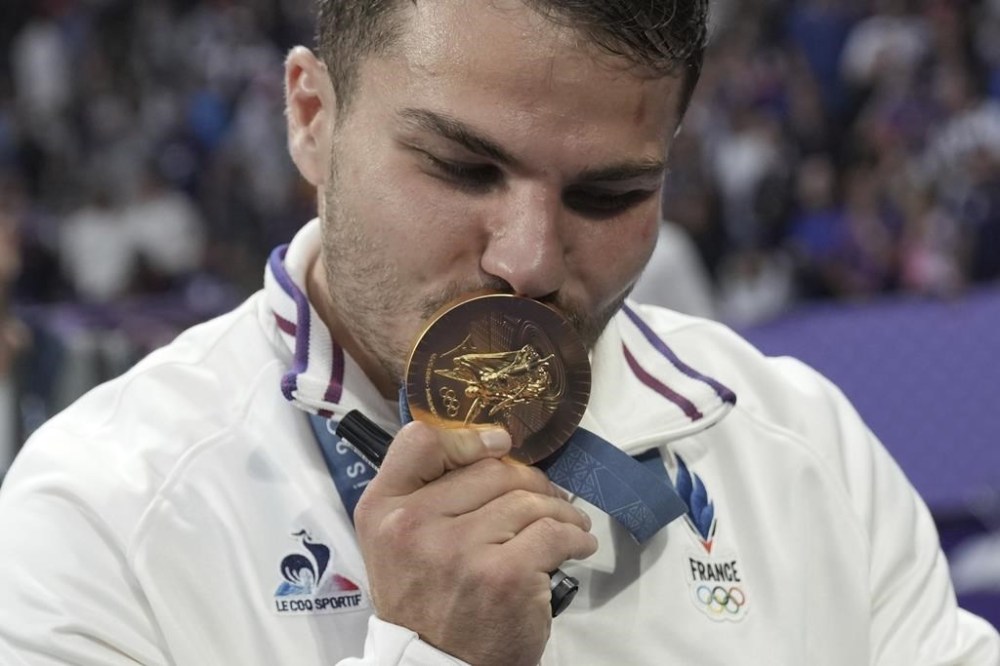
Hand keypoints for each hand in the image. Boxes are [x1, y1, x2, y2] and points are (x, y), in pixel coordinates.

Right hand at [353, 421, 597, 665]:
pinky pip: (554, 533)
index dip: (468, 437)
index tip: (500, 446)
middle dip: (530, 480)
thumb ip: (426, 493)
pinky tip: (577, 545)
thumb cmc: (426, 602)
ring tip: (567, 524)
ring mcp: (459, 549)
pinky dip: (576, 536)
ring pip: (528, 500)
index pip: (421, 441)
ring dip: (559, 510)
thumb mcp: (398, 543)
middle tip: (545, 498)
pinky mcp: (503, 575)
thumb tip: (491, 446)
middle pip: (491, 469)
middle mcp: (413, 525)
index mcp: (383, 510)